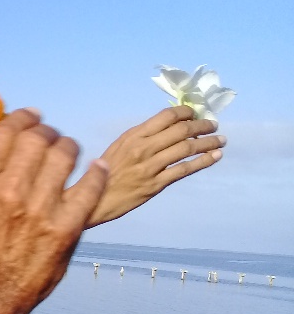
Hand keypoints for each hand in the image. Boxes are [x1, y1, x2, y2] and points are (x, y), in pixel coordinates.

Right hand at [0, 109, 108, 313]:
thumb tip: (18, 135)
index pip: (6, 131)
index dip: (24, 117)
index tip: (34, 116)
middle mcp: (8, 192)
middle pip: (38, 137)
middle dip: (50, 132)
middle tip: (55, 139)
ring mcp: (38, 210)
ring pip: (65, 153)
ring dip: (72, 148)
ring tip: (72, 155)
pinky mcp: (65, 227)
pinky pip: (90, 185)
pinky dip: (97, 172)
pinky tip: (97, 170)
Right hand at [89, 106, 224, 226]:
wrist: (94, 201)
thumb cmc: (104, 173)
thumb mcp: (118, 148)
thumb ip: (140, 137)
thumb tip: (166, 126)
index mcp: (133, 136)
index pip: (166, 116)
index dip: (186, 112)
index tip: (196, 113)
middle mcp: (143, 148)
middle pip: (181, 130)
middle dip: (202, 125)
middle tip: (213, 125)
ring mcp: (150, 167)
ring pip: (187, 148)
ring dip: (208, 142)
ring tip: (220, 140)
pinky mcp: (156, 184)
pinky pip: (184, 170)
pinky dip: (203, 161)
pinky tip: (215, 156)